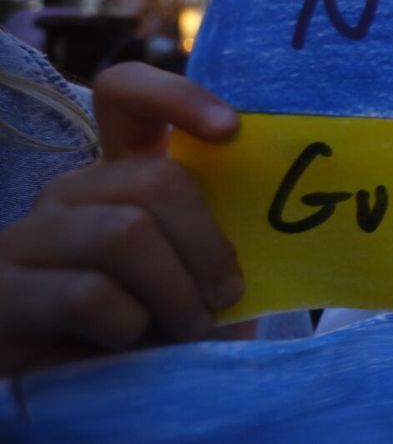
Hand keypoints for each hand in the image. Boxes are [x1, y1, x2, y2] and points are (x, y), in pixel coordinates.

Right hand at [0, 63, 242, 375]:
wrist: (95, 395)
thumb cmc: (159, 329)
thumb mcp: (197, 274)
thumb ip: (216, 233)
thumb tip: (268, 210)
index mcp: (117, 175)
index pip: (125, 95)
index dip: (176, 96)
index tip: (230, 130)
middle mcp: (70, 193)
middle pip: (154, 180)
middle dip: (207, 244)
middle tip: (225, 295)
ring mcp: (27, 237)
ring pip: (126, 233)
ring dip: (176, 291)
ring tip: (187, 327)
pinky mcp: (1, 291)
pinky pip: (91, 293)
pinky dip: (131, 325)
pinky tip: (128, 343)